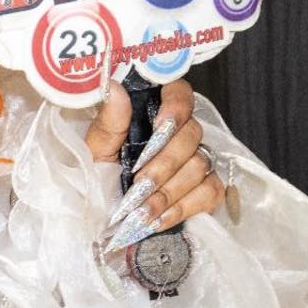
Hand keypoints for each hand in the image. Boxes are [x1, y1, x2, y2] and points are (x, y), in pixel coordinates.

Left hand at [82, 77, 224, 242]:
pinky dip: (185, 207)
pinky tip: (160, 218)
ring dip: (170, 190)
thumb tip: (114, 89)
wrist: (104, 212)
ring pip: (201, 165)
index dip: (177, 107)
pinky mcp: (205, 186)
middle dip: (165, 163)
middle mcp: (179, 131)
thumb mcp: (96, 149)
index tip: (160, 126)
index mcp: (152, 112)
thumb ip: (108, 122)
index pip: (179, 92)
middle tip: (139, 183)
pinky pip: (210, 192)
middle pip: (192, 134)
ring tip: (144, 209)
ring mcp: (196, 158)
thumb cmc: (100, 174)